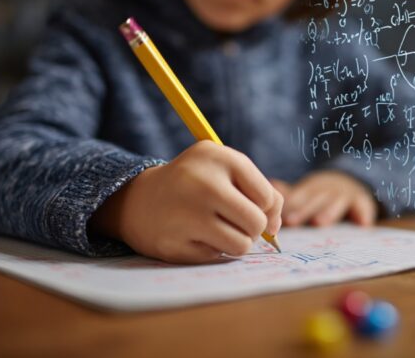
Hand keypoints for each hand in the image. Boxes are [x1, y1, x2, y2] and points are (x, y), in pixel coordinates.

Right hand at [89, 140, 281, 263]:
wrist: (139, 199)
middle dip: (253, 229)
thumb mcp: (227, 170)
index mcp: (218, 157)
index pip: (267, 197)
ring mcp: (186, 215)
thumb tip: (274, 229)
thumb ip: (261, 192)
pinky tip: (194, 235)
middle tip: (235, 222)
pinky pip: (216, 257)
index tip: (249, 205)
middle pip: (257, 223)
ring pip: (241, 245)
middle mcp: (201, 183)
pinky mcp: (173, 245)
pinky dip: (212, 250)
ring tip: (218, 230)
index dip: (265, 208)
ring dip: (236, 242)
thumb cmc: (197, 183)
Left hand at [272, 171, 376, 226]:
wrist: (351, 181)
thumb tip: (271, 185)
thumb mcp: (306, 191)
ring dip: (327, 212)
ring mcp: (344, 195)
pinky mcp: (361, 201)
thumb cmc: (321, 194)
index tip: (279, 216)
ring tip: (319, 222)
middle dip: (302, 210)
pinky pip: (362, 206)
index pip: (298, 197)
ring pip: (335, 203)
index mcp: (311, 189)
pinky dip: (362, 214)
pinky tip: (362, 224)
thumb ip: (290, 194)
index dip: (289, 205)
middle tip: (291, 221)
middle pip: (313, 200)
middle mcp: (327, 190)